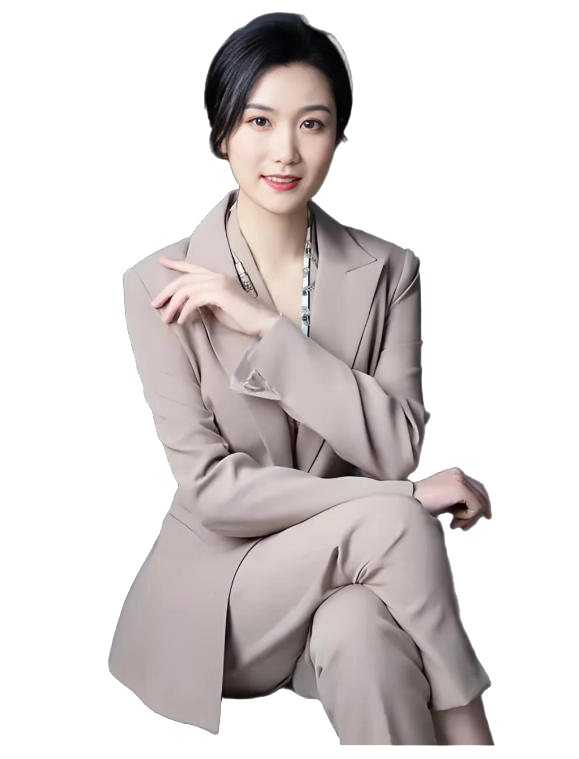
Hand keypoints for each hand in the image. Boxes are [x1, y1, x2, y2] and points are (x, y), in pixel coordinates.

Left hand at [151, 256, 279, 337]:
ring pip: (186, 290)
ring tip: (166, 319)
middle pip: (183, 279)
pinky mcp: (220, 294)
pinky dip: (184, 311)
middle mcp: (217, 276)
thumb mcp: (219, 307)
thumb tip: (188, 304)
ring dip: (172, 306)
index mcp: (218, 277)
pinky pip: (194, 300)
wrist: (263, 322)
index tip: (162, 261)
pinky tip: (182, 321)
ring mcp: (219, 283)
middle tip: (155, 305)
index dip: (176, 264)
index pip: (192, 267)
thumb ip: (205, 301)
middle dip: (166, 292)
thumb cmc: (244, 318)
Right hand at [412, 467, 492, 531]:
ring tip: (454, 524)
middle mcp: (458, 473)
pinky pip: (476, 507)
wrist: (408, 502)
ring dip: (469, 519)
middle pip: (482, 494)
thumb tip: (478, 511)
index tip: (486, 516)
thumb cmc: (422, 504)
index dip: (484, 503)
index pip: (478, 487)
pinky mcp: (460, 488)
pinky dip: (467, 518)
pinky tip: (453, 521)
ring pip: (480, 503)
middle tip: (465, 527)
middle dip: (477, 514)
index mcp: (454, 474)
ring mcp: (460, 479)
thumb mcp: (444, 501)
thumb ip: (459, 501)